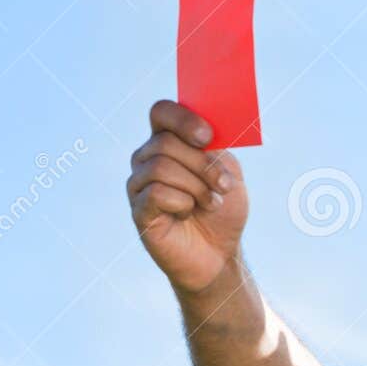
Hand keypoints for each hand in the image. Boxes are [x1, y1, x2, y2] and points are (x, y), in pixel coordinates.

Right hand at [127, 100, 249, 293]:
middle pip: (165, 142)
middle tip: (223, 185)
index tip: (207, 137)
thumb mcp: (228, 173)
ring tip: (210, 203)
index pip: (161, 112)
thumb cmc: (222, 210)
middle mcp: (147, 159)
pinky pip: (156, 193)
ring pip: (160, 166)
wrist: (219, 253)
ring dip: (197, 186)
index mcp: (169, 142)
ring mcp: (139, 184)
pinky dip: (183, 202)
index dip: (182, 120)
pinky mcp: (138, 210)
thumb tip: (206, 127)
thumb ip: (215, 148)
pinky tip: (188, 213)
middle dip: (202, 164)